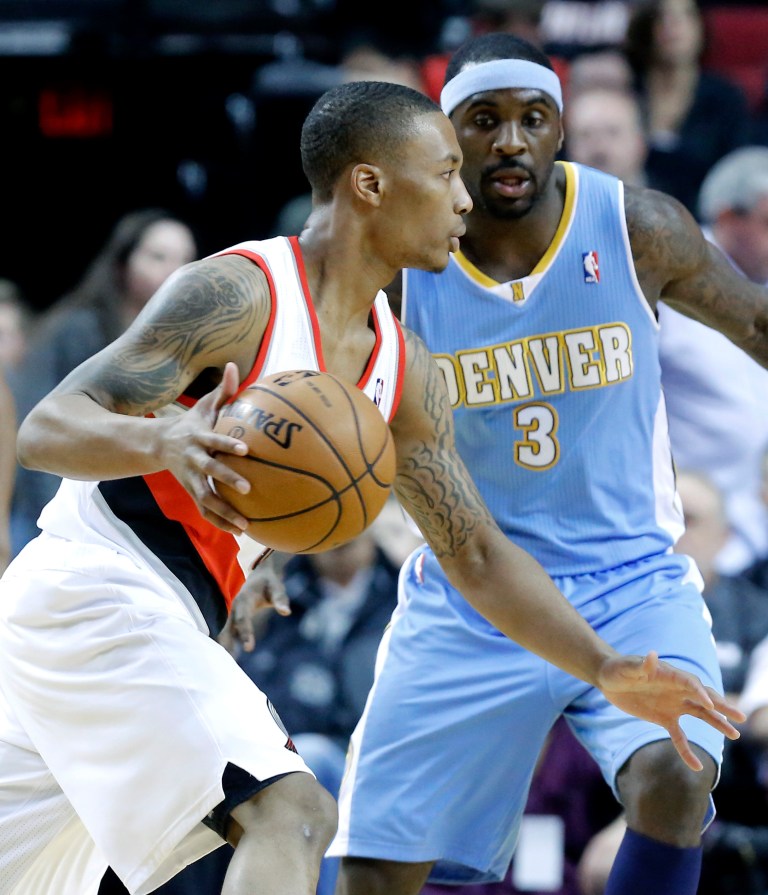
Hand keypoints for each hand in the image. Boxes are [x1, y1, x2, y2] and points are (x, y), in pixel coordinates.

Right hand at [160, 361, 250, 533]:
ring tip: (246, 525)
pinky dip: (220, 522)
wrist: (158, 444)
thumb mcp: (203, 405)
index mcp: (199, 438)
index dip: (228, 445)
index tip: (246, 450)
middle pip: (210, 472)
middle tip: (248, 488)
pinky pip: (205, 510)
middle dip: (227, 480)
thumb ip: (222, 389)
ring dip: (225, 512)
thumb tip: (235, 365)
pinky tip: (239, 531)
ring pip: (206, 498)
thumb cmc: (191, 423)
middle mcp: (194, 460)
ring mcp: (191, 479)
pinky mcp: (192, 491)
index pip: (215, 441)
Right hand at [219, 552, 290, 653]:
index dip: (245, 632)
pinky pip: (229, 633)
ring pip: (226, 632)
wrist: (260, 574)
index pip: (243, 618)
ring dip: (226, 647)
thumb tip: (286, 612)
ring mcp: (233, 614)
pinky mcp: (234, 619)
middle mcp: (235, 608)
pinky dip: (227, 645)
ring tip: (227, 667)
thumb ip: (280, 600)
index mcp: (244, 600)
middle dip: (228, 644)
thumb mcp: (277, 588)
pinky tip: (230, 659)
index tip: (248, 648)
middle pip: (229, 628)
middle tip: (231, 661)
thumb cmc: (270, 583)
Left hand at [597, 652, 745, 771]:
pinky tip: (696, 766)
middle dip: (721, 707)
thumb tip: (652, 655)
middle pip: (704, 698)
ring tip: (735, 734)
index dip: (700, 693)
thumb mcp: (627, 667)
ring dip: (717, 723)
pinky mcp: (664, 719)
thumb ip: (641, 665)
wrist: (609, 679)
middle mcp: (677, 690)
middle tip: (740, 717)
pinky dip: (687, 751)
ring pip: (701, 715)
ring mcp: (673, 705)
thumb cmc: (618, 669)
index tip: (710, 704)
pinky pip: (679, 737)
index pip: (690, 683)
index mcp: (670, 675)